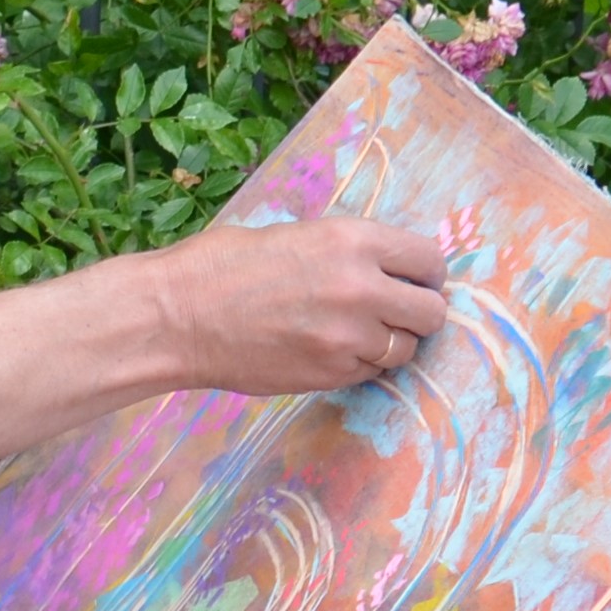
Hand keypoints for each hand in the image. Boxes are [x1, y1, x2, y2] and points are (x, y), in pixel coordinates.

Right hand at [146, 217, 455, 395]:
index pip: (430, 261)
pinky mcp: (331, 375)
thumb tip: (389, 268)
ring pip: (405, 349)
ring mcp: (348, 338)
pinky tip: (328, 351)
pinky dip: (359, 365)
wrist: (178, 317)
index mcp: (354, 241)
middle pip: (432, 312)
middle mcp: (362, 289)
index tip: (415, 281)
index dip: (425, 274)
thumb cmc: (224, 267)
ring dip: (390, 343)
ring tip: (354, 334)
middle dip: (417, 313)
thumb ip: (350, 252)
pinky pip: (371, 373)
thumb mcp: (297, 235)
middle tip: (394, 313)